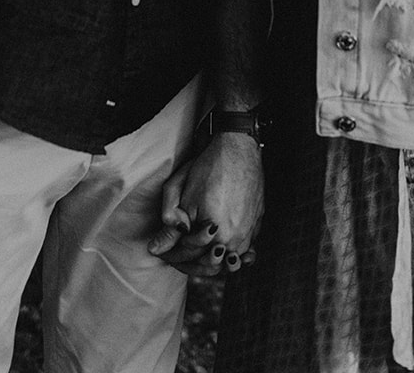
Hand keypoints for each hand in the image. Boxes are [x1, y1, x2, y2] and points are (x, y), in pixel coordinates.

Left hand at [147, 134, 263, 277]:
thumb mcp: (182, 193)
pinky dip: (233, 255)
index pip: (188, 256)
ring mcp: (249, 233)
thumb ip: (170, 225)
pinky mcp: (258, 224)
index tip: (162, 248)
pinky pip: (246, 251)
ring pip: (228, 263)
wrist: (238, 149)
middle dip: (189, 262)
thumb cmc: (209, 169)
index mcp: (214, 235)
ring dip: (212, 262)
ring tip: (197, 256)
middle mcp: (234, 239)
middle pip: (209, 264)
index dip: (171, 254)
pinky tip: (224, 254)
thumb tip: (155, 249)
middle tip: (175, 253)